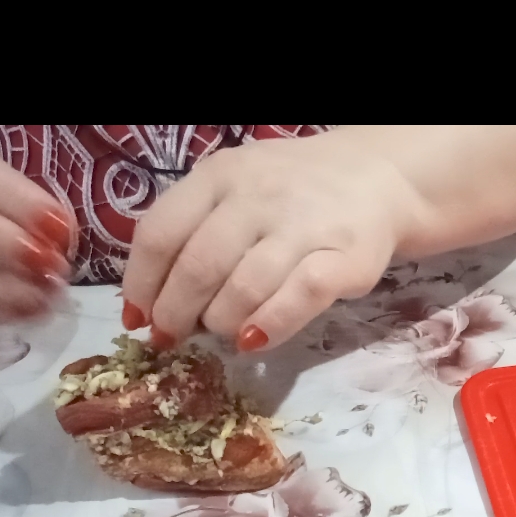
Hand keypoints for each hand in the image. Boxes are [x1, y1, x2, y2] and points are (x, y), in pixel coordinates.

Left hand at [122, 132, 411, 348]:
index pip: (160, 233)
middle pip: (198, 267)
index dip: (141, 285)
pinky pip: (298, 300)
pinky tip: (252, 341)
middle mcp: (258, 196)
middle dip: (175, 314)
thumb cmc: (291, 192)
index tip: (138, 317)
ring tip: (221, 332)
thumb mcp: (235, 188)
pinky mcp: (345, 258)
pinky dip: (268, 327)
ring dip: (220, 324)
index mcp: (220, 175)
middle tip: (173, 337)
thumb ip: (193, 231)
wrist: (378, 177)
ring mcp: (304, 226)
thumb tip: (148, 306)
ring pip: (243, 288)